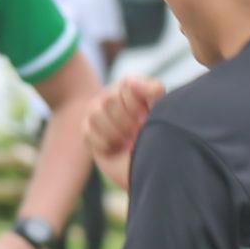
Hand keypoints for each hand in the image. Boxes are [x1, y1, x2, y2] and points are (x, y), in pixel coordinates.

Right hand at [87, 76, 164, 191]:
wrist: (150, 166)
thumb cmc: (159, 136)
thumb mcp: (161, 112)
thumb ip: (153, 92)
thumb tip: (134, 82)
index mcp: (132, 86)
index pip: (128, 84)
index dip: (136, 105)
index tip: (145, 118)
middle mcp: (112, 94)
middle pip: (109, 101)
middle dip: (125, 122)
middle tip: (137, 133)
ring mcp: (97, 111)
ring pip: (96, 115)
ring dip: (115, 134)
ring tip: (128, 142)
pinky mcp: (88, 130)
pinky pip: (89, 133)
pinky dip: (105, 145)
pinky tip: (116, 148)